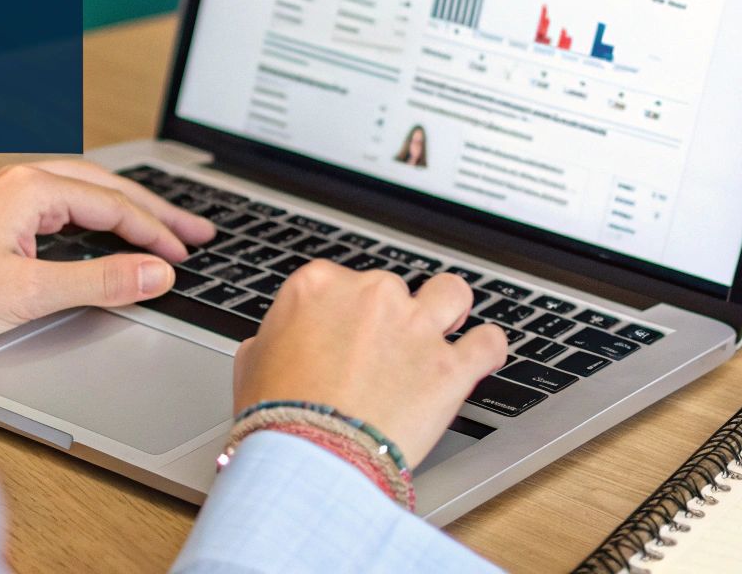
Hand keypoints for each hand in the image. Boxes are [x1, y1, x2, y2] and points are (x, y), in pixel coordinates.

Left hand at [0, 160, 213, 343]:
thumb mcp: (27, 292)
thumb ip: (99, 282)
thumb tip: (155, 274)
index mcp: (34, 188)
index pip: (116, 207)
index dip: (156, 234)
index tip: (184, 257)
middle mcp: (25, 181)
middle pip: (111, 189)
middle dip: (159, 211)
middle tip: (199, 231)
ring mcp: (12, 193)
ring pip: (91, 192)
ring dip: (133, 209)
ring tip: (168, 227)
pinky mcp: (3, 211)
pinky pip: (70, 202)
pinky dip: (103, 214)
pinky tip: (112, 228)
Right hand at [232, 262, 507, 466]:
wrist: (309, 459)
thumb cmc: (276, 418)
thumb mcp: (252, 366)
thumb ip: (275, 338)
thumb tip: (280, 341)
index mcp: (318, 286)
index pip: (341, 282)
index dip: (346, 313)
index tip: (347, 337)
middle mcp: (371, 295)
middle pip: (392, 290)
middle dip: (389, 320)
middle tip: (381, 358)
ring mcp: (415, 327)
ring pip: (451, 294)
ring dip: (450, 310)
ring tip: (447, 329)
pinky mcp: (450, 366)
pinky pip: (489, 342)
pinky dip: (488, 349)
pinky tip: (482, 356)